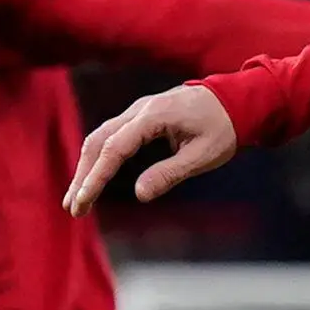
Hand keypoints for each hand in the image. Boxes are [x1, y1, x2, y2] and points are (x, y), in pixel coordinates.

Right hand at [64, 85, 237, 212]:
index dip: (97, 177)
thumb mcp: (203, 155)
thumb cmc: (224, 127)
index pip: (115, 148)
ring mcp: (138, 111)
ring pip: (101, 138)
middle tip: (73, 208)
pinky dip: (99, 159)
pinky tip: (93, 179)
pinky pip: (112, 136)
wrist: (237, 100)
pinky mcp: (141, 118)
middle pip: (99, 141)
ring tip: (77, 200)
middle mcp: (139, 110)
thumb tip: (139, 195)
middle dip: (83, 176)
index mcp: (154, 116)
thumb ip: (170, 173)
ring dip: (87, 168)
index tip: (83, 201)